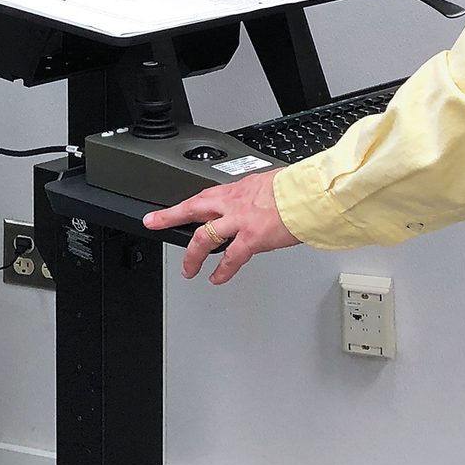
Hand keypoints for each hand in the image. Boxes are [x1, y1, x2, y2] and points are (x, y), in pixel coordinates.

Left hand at [142, 170, 298, 283]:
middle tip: (155, 223)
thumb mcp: (265, 185)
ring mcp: (239, 221)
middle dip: (169, 217)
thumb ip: (252, 197)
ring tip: (188, 269)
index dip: (181, 205)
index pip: (201, 197)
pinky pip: (230, 258)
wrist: (309, 196)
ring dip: (192, 256)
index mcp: (235, 191)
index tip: (166, 209)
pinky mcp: (251, 238)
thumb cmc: (294, 190)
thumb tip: (251, 203)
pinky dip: (222, 271)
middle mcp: (232, 204)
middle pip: (192, 210)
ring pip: (203, 238)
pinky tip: (216, 278)